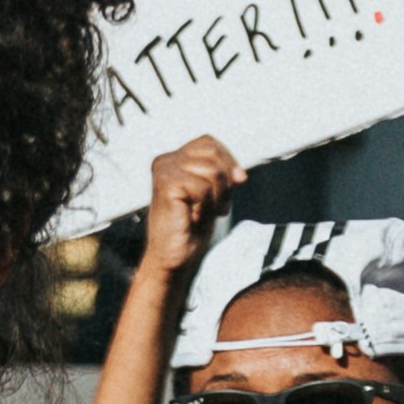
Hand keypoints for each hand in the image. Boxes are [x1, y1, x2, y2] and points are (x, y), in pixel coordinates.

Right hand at [141, 134, 244, 281]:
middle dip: (225, 181)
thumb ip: (222, 176)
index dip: (228, 162)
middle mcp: (165, 161)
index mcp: (173, 160)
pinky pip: (204, 187)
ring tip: (203, 213)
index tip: (233, 186)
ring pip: (212, 170)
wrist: (173, 260)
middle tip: (217, 206)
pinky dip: (207, 206)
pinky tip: (195, 218)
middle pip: (213, 152)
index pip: (210, 143)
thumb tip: (240, 173)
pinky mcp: (166, 184)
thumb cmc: (190, 231)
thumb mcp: (212, 196)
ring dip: (217, 197)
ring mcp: (163, 171)